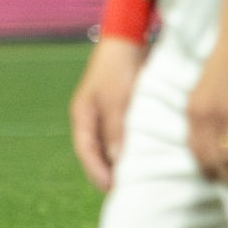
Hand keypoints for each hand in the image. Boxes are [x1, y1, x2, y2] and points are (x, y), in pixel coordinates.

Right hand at [69, 36, 145, 190]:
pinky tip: (144, 155)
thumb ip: (115, 132)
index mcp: (82, 116)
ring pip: (111, 145)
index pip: (85, 152)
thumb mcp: (116, 101)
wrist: (129, 38)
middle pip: (96, 153)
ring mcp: (105, 114)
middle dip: (109, 171)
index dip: (97, 172)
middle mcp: (91, 118)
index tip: (112, 189)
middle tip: (128, 189)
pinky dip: (131, 147)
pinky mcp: (121, 109)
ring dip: (121, 159)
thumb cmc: (118, 69)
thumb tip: (116, 162)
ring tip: (138, 176)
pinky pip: (123, 135)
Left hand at [185, 34, 227, 186]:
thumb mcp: (202, 90)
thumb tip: (209, 137)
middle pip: (212, 159)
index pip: (194, 150)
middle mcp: (206, 116)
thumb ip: (202, 113)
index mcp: (192, 110)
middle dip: (223, 178)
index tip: (214, 180)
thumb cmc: (222, 63)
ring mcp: (227, 115)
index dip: (205, 170)